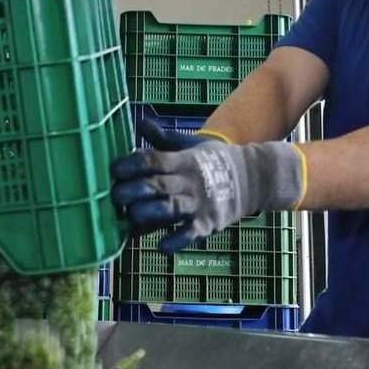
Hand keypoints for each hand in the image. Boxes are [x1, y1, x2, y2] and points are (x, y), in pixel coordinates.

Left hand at [111, 119, 305, 252]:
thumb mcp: (191, 144)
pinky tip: (162, 247)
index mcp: (183, 160)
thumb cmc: (214, 160)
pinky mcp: (208, 223)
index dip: (132, 164)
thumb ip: (164, 138)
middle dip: (134, 191)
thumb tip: (140, 122)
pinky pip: (191, 234)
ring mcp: (199, 203)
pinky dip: (177, 241)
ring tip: (132, 218)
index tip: (114, 170)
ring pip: (171, 209)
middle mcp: (189, 181)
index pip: (154, 160)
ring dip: (149, 214)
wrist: (254, 178)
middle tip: (115, 196)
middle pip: (158, 185)